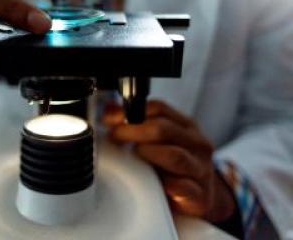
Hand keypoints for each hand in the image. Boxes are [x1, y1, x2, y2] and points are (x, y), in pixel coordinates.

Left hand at [102, 100, 235, 222]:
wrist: (198, 201)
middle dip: (133, 131)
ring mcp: (200, 170)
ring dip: (147, 154)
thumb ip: (134, 124)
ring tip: (134, 156)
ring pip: (174, 156)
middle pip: (164, 129)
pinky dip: (164, 184)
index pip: (159, 109)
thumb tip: (109, 110)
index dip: (130, 111)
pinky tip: (153, 183)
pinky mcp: (199, 196)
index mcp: (186, 127)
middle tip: (115, 137)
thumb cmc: (174, 168)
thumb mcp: (158, 142)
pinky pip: (181, 187)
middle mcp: (197, 145)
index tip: (110, 120)